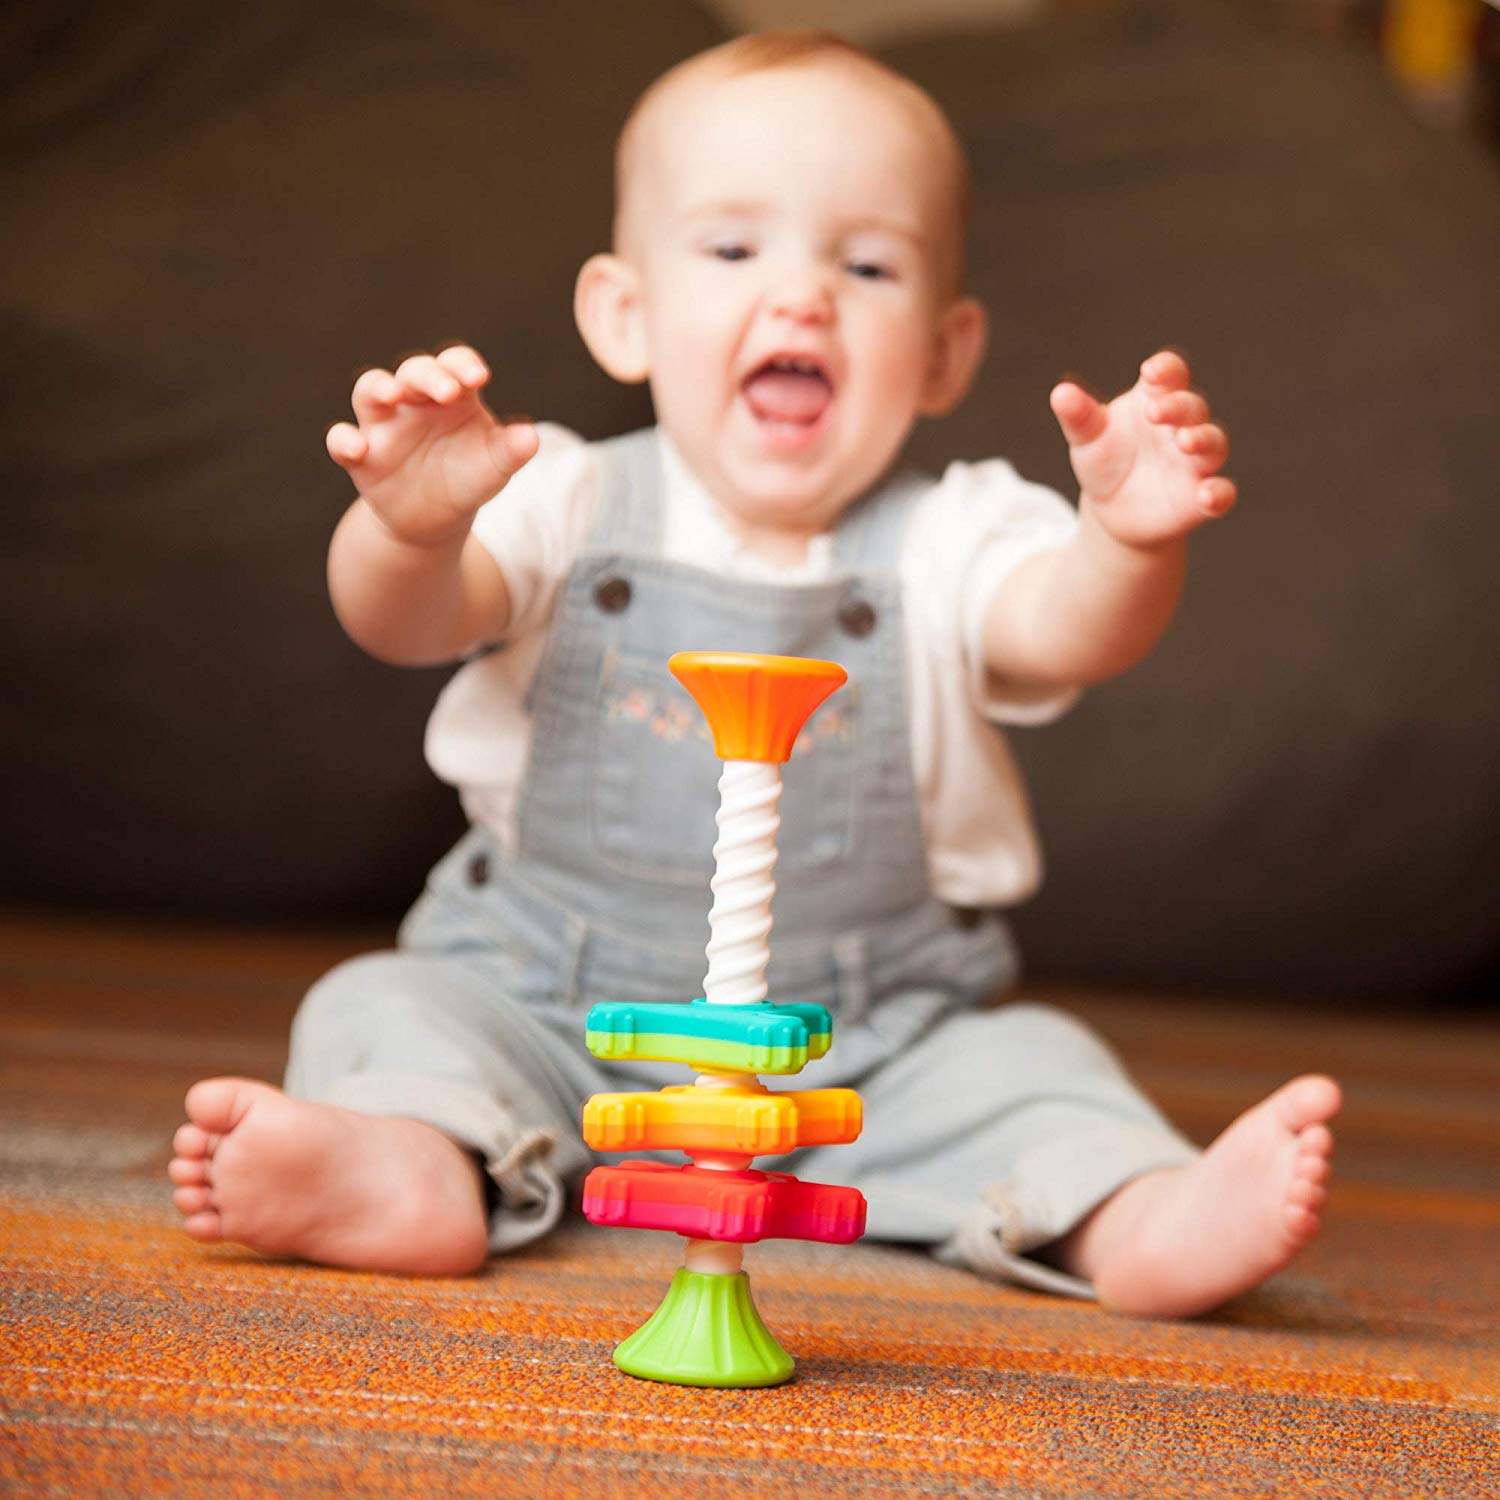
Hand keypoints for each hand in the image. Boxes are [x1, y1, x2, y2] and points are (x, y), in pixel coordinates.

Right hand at [325, 345, 538, 547]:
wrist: (437, 519)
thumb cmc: (468, 478)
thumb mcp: (494, 467)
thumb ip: (511, 450)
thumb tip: (531, 436)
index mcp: (452, 394)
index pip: (454, 364)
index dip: (462, 364)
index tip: (479, 378)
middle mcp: (414, 400)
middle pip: (414, 371)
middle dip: (428, 376)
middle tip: (448, 391)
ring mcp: (383, 424)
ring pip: (370, 390)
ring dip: (379, 387)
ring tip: (394, 394)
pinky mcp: (360, 454)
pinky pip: (341, 438)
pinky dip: (343, 440)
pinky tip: (357, 449)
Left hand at [1049, 350, 1235, 550]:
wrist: (1110, 511)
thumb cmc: (1104, 461)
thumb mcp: (1087, 439)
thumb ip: (1079, 417)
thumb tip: (1060, 393)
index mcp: (1156, 399)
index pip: (1171, 374)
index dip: (1166, 369)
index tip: (1150, 372)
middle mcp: (1183, 426)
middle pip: (1192, 407)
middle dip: (1177, 406)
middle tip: (1154, 411)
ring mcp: (1196, 462)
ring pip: (1213, 443)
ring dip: (1203, 440)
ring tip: (1185, 442)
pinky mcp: (1200, 497)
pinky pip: (1222, 492)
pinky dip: (1219, 493)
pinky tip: (1206, 496)